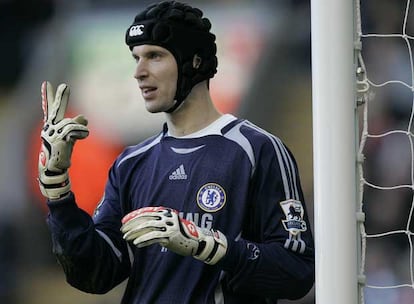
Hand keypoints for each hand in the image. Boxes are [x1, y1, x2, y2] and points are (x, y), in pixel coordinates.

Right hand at [38, 81, 88, 199]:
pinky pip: (74, 130)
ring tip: (84, 132)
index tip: (46, 84)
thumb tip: (84, 117)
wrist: (56, 167)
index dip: (48, 96)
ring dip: (80, 128)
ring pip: (71, 123)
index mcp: (51, 125)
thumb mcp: (70, 137)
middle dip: (60, 97)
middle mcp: (49, 127)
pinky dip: (82, 131)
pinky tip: (85, 134)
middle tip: (65, 85)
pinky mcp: (58, 139)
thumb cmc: (62, 152)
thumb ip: (76, 125)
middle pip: (55, 109)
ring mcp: (52, 133)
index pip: (49, 108)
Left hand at [121, 207, 227, 264]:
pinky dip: (144, 240)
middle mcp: (168, 217)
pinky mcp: (170, 236)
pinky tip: (136, 243)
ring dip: (135, 233)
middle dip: (132, 225)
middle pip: (145, 219)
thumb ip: (157, 224)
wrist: (196, 241)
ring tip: (127, 238)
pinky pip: (154, 237)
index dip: (134, 216)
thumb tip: (140, 227)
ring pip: (148, 227)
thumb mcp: (168, 225)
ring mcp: (169, 226)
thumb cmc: (180, 234)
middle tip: (123, 230)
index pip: (146, 212)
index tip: (124, 221)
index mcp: (166, 212)